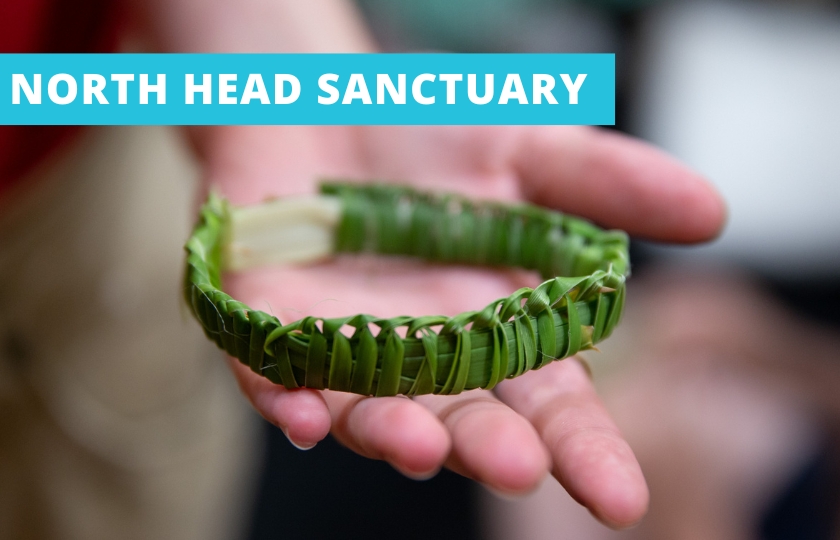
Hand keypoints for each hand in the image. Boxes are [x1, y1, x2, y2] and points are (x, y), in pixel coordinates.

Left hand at [201, 124, 724, 528]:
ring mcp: (344, 345)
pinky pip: (272, 372)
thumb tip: (712, 213)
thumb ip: (607, 185)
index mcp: (495, 330)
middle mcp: (423, 355)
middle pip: (461, 420)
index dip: (583, 448)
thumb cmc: (431, 136)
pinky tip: (303, 415)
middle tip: (520, 467)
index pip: (549, 403)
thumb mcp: (528, 150)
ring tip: (420, 444)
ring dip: (390, 433)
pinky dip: (285, 395)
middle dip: (488, 449)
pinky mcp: (269, 320)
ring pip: (368, 409)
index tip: (620, 496)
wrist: (330, 98)